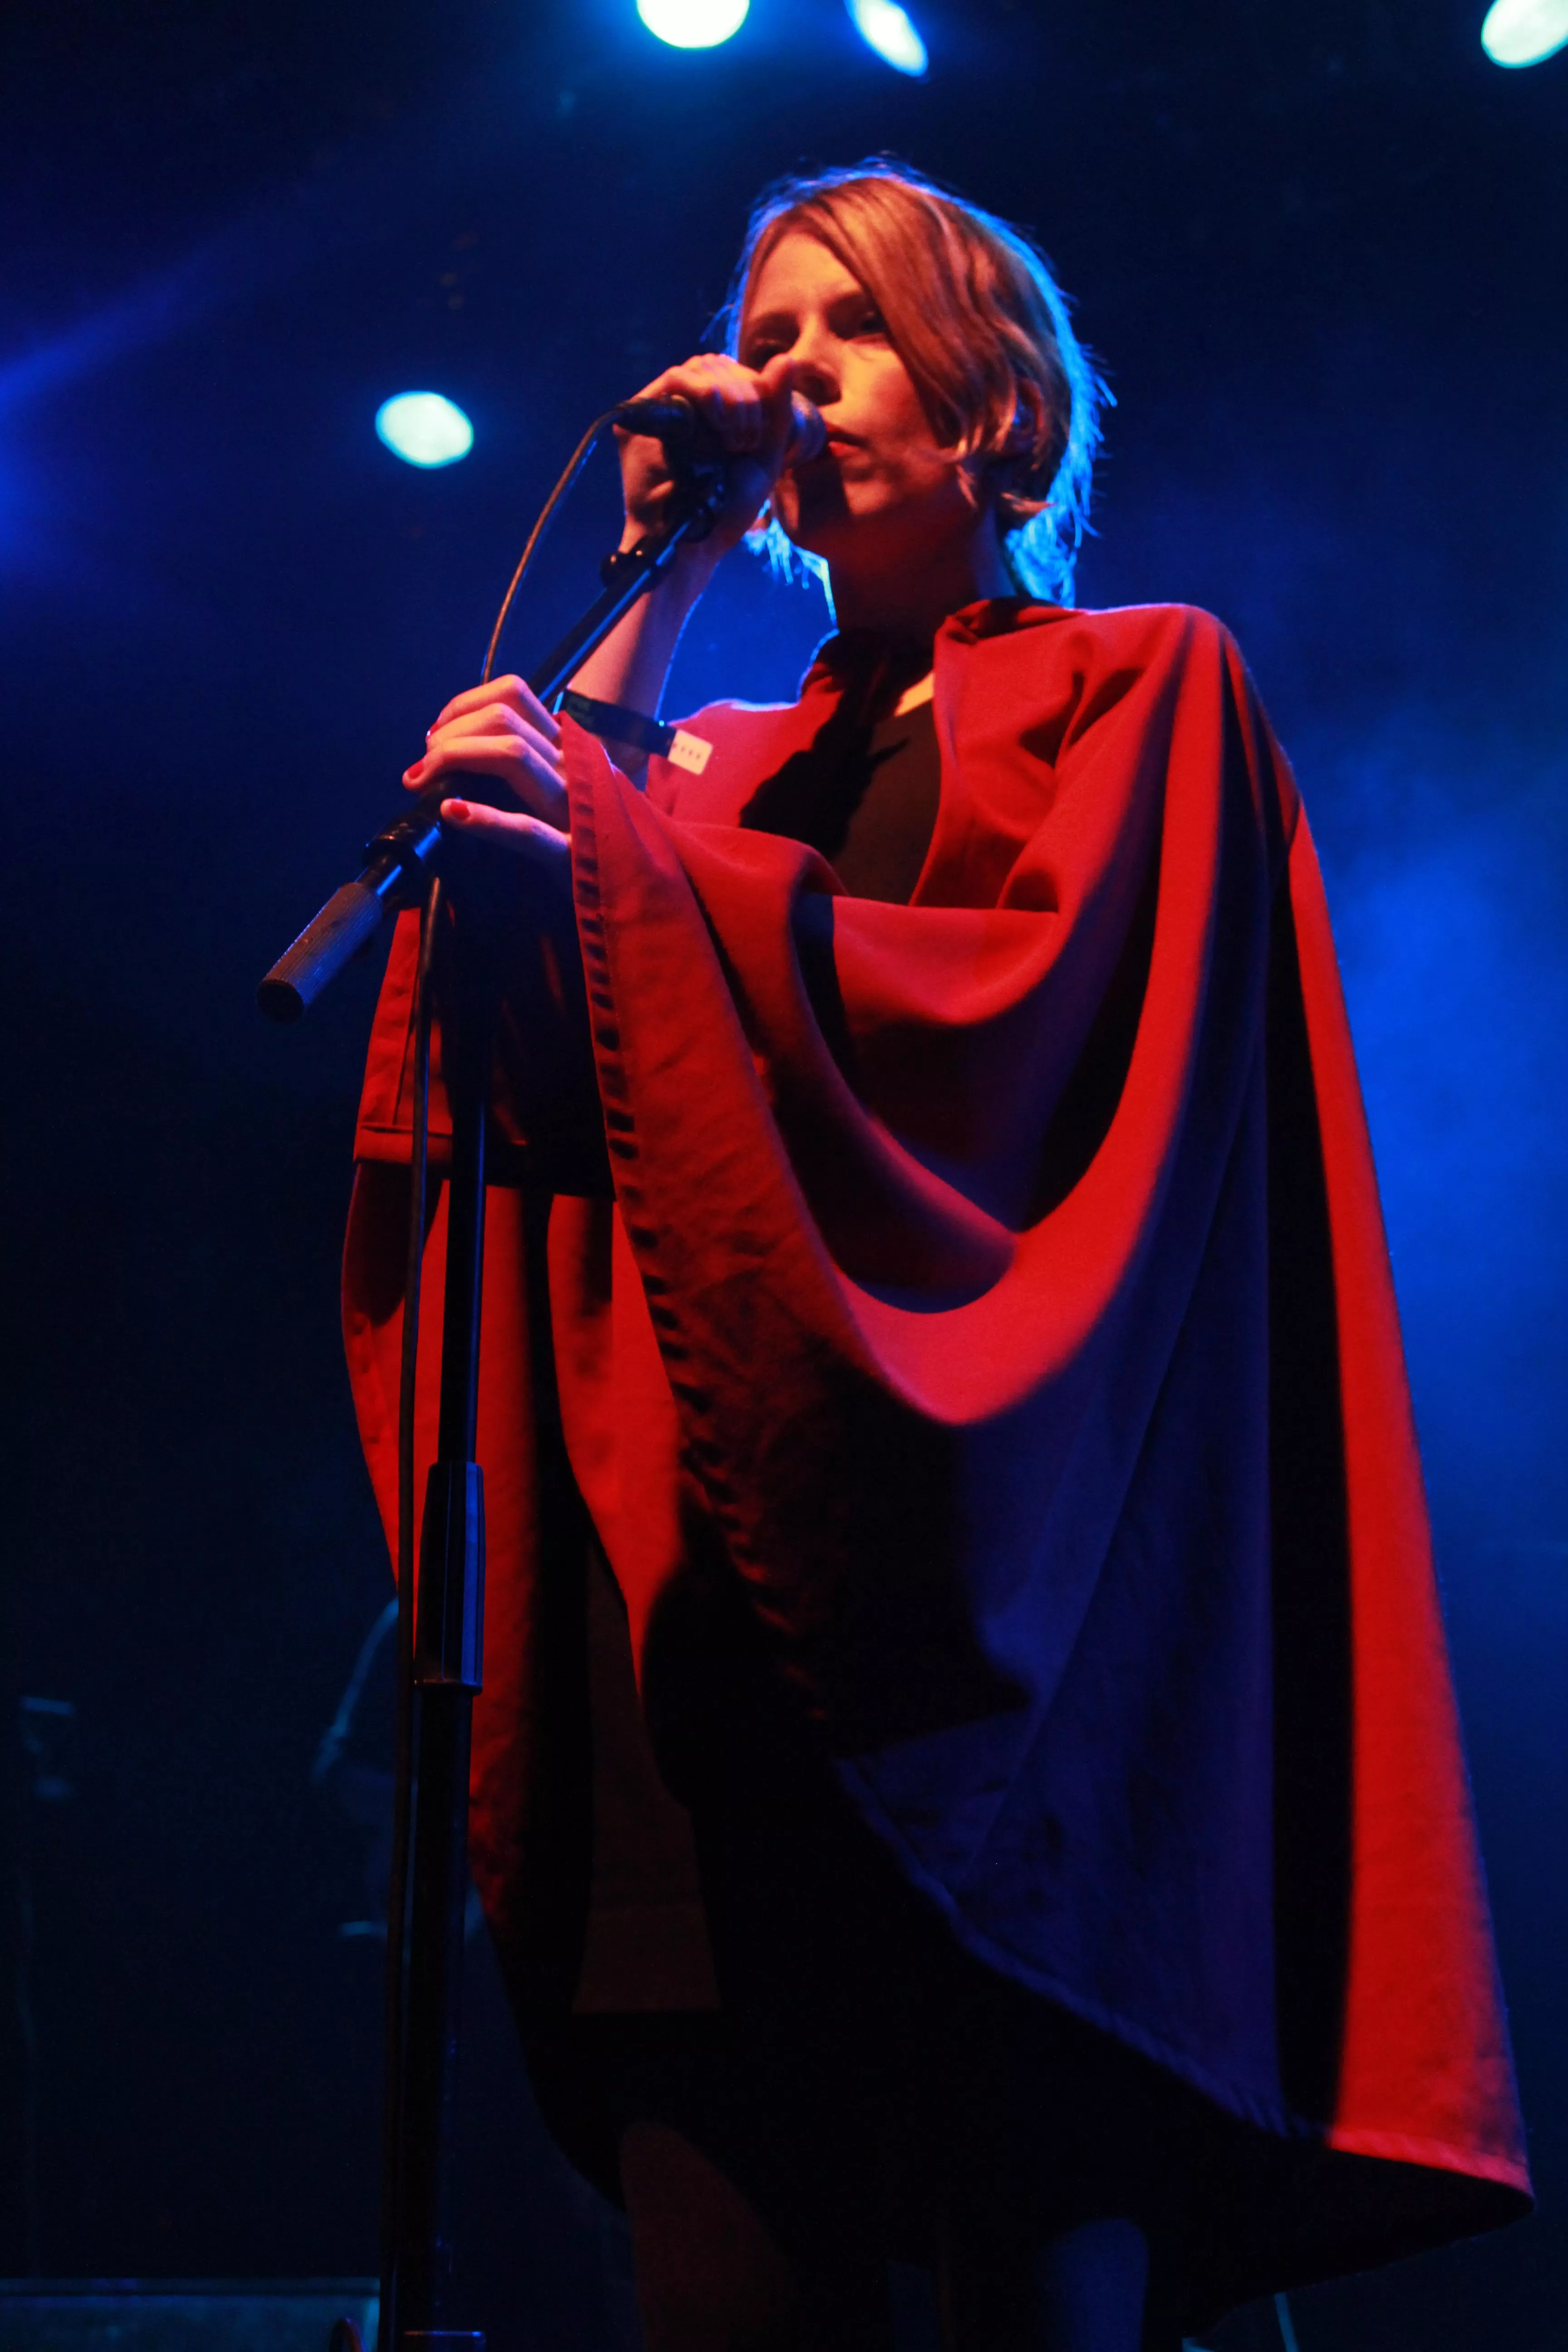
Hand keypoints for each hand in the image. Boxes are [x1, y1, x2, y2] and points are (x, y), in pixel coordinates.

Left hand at [402, 674, 570, 879]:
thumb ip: (523, 765)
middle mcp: (572, 765)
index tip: (437, 734)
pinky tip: (452, 813)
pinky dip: (484, 818)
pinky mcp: (572, 853)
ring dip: (456, 757)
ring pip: (512, 753)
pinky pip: (526, 829)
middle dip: (450, 733)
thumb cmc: (584, 838)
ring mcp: (574, 806)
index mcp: (566, 747)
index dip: (465, 705)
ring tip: (424, 781)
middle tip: (424, 765)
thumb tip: (460, 751)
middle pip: (503, 718)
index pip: (513, 695)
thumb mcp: (559, 788)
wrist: (632, 889)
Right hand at [615, 351, 798, 571]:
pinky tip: (718, 420)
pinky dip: (703, 391)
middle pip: (715, 365)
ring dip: (727, 394)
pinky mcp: (642, 417)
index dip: (753, 387)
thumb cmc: (729, 508)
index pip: (732, 371)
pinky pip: (673, 380)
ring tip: (734, 437)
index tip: (759, 430)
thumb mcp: (765, 456)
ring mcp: (661, 410)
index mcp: (712, 413)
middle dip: (743, 393)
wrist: (696, 540)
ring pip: (696, 367)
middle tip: (746, 438)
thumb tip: (786, 358)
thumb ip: (776, 409)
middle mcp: (684, 407)